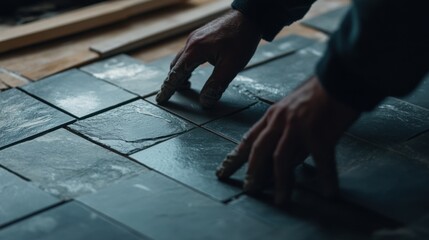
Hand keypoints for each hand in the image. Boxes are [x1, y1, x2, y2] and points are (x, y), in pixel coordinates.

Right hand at [156, 10, 261, 107]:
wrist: (249, 18)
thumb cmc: (242, 40)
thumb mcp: (231, 66)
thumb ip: (216, 85)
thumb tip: (205, 102)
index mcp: (195, 50)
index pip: (176, 74)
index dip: (168, 88)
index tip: (161, 99)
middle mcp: (191, 43)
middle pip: (175, 66)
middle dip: (172, 82)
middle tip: (170, 96)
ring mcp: (195, 38)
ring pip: (181, 59)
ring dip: (180, 74)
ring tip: (185, 86)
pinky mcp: (201, 36)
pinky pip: (188, 53)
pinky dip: (186, 65)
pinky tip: (194, 70)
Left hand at [216, 77, 359, 204]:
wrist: (339, 76)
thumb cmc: (319, 92)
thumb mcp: (294, 109)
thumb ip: (286, 130)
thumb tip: (286, 157)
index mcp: (273, 116)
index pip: (249, 139)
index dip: (235, 156)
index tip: (224, 169)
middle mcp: (280, 121)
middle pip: (259, 150)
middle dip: (251, 172)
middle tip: (247, 190)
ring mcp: (299, 127)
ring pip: (282, 159)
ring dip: (281, 183)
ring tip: (280, 201)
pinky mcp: (320, 133)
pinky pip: (322, 161)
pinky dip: (326, 178)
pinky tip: (329, 192)